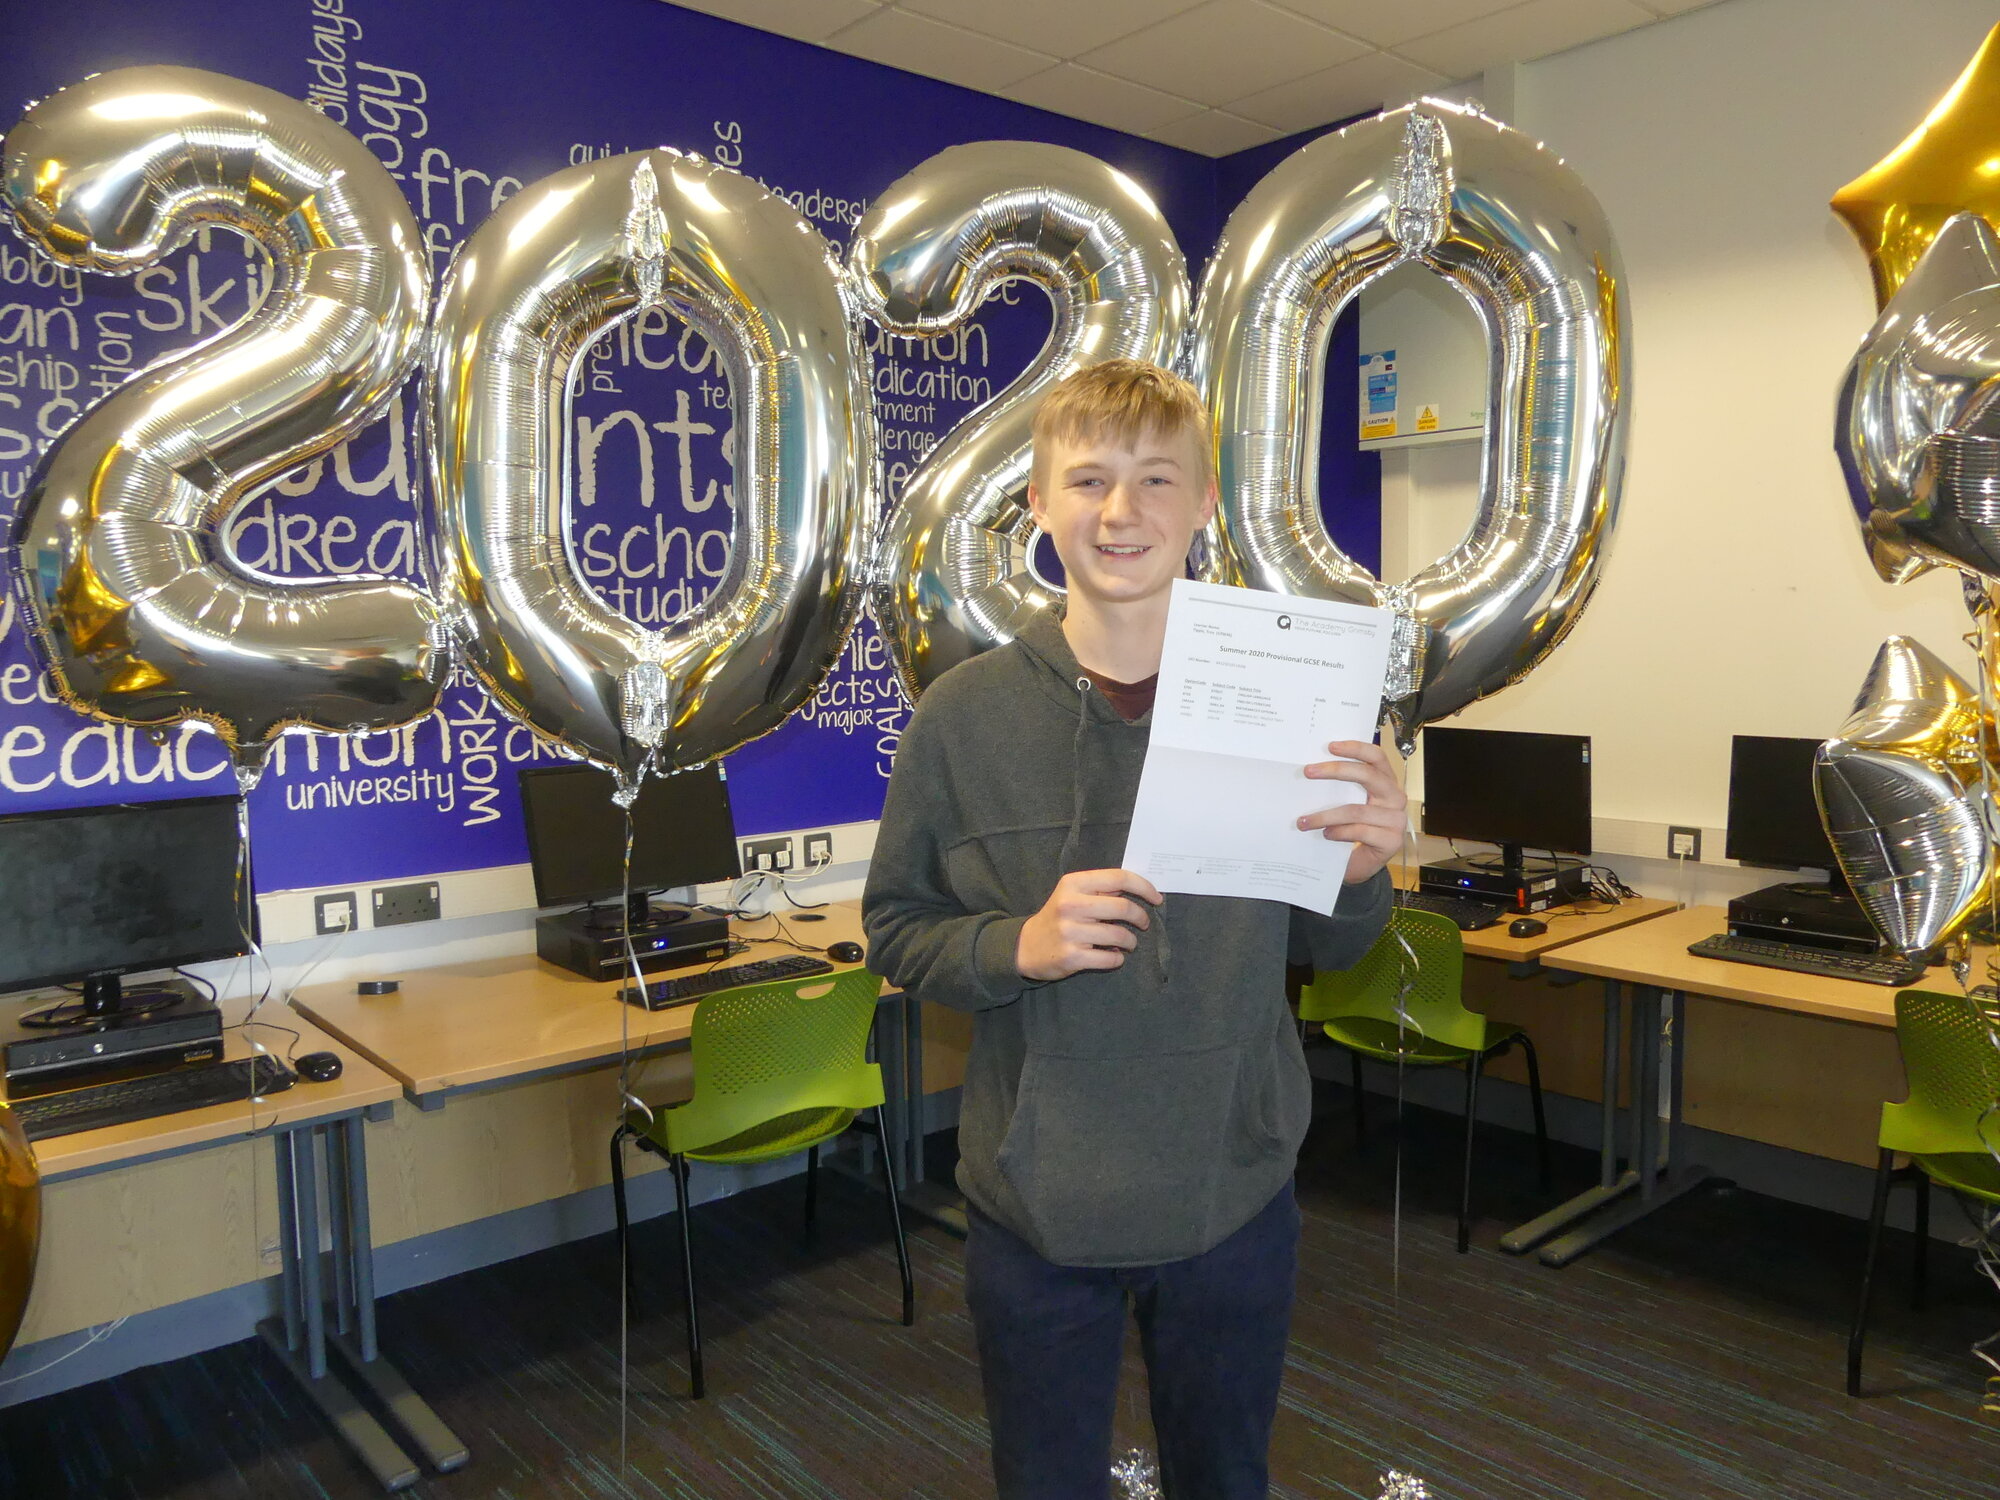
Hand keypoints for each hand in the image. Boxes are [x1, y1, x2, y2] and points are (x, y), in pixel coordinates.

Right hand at [1016, 868, 1164, 980]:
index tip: (1156, 898)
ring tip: (1128, 943)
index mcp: (1074, 884)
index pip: (1118, 878)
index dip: (1143, 887)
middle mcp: (1070, 905)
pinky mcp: (1072, 957)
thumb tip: (1141, 890)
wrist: (1026, 946)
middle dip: (1141, 917)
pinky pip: (1110, 958)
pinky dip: (1118, 959)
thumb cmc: (1058, 917)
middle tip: (1144, 924)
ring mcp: (1070, 932)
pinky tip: (1113, 956)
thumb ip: (1101, 890)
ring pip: (1120, 936)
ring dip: (1131, 941)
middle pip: (1123, 907)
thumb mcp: (1073, 894)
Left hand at [1299, 739, 1406, 883]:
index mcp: (1386, 783)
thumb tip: (1311, 769)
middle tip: (1308, 772)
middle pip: (1369, 776)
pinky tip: (1326, 835)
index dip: (1356, 748)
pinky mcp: (1392, 841)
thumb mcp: (1346, 804)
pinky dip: (1338, 832)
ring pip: (1357, 810)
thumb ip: (1339, 788)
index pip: (1377, 758)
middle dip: (1335, 770)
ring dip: (1325, 815)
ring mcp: (1397, 820)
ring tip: (1303, 822)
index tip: (1330, 746)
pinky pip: (1360, 831)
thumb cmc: (1350, 830)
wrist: (1359, 866)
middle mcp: (1396, 798)